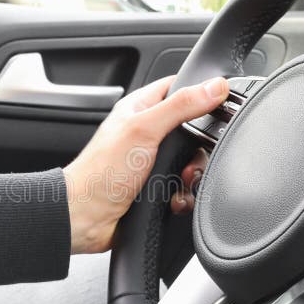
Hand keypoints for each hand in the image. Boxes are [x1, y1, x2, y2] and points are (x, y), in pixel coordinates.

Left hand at [63, 75, 228, 253]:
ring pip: (190, 162)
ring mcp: (150, 162)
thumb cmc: (100, 172)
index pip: (178, 88)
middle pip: (191, 130)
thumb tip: (214, 87)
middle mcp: (146, 134)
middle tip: (188, 157)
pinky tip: (174, 198)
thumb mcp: (144, 130)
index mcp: (140, 109)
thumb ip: (181, 106)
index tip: (219, 103)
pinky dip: (184, 195)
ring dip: (191, 175)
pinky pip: (183, 188)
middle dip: (197, 147)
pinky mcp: (155, 187)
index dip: (200, 92)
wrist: (85, 217)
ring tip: (181, 181)